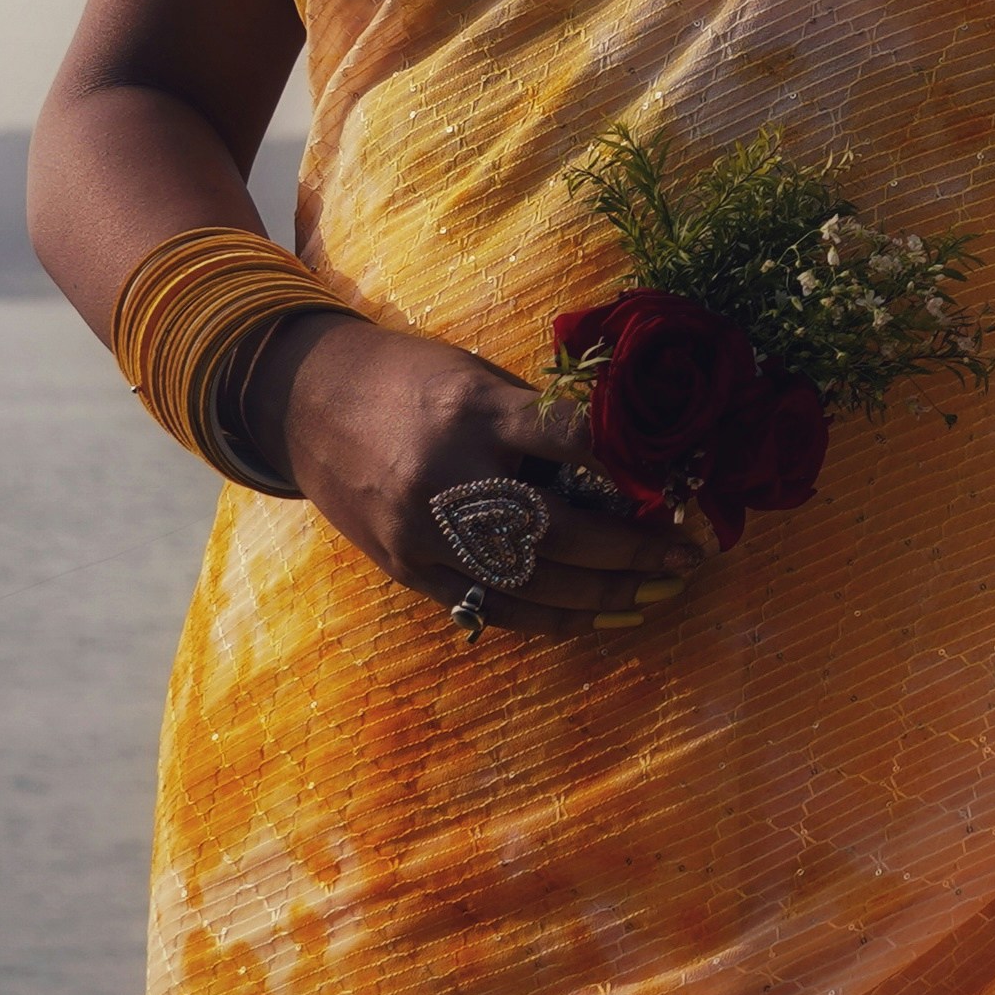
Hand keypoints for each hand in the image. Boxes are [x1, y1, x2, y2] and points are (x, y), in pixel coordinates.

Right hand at [271, 314, 701, 636]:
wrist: (304, 401)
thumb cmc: (409, 378)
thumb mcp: (478, 377)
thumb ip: (541, 422)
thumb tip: (625, 462)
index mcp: (475, 413)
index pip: (575, 443)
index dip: (636, 466)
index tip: (682, 483)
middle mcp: (448, 477)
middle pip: (560, 528)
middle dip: (634, 548)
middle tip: (689, 555)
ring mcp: (422, 532)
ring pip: (531, 581)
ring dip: (606, 594)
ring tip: (660, 592)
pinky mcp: (406, 568)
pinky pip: (489, 606)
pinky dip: (552, 618)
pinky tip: (601, 617)